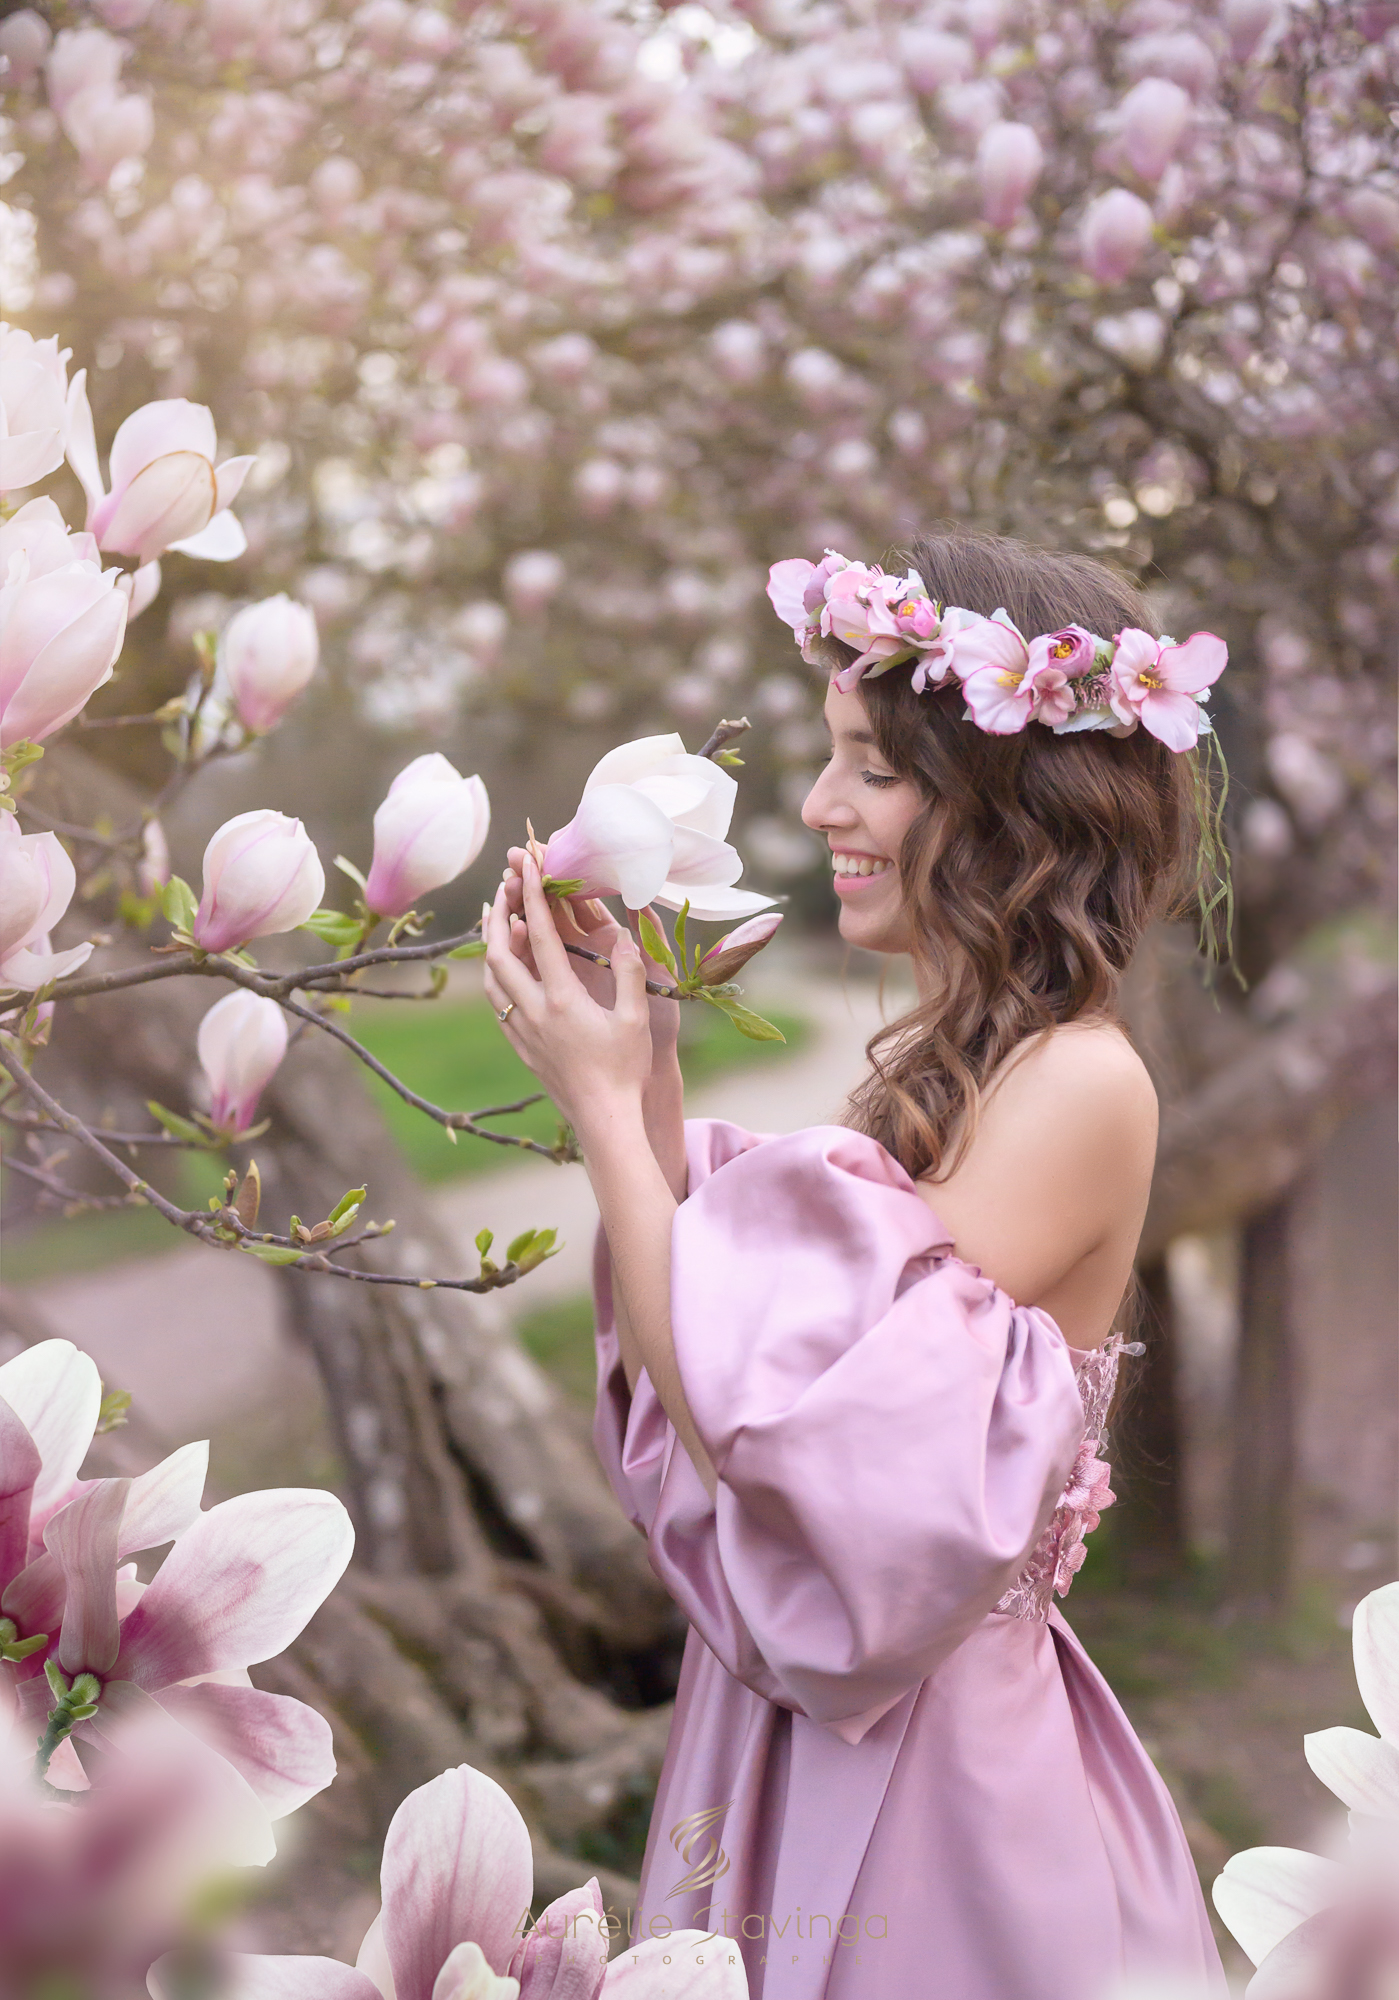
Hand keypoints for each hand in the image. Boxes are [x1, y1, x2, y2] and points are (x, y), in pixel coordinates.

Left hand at [484, 854, 651, 1136]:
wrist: (603, 1118)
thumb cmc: (625, 1069)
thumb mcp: (635, 1017)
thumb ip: (627, 973)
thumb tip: (623, 935)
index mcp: (563, 999)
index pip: (542, 935)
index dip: (533, 895)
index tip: (527, 865)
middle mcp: (534, 1011)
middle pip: (500, 953)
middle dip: (498, 915)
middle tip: (502, 887)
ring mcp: (522, 1030)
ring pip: (491, 979)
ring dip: (490, 944)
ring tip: (494, 920)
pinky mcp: (520, 1046)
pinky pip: (496, 1002)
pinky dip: (494, 975)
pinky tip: (501, 968)